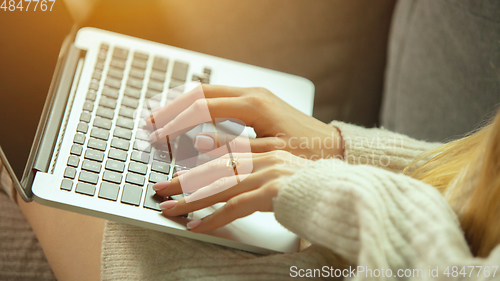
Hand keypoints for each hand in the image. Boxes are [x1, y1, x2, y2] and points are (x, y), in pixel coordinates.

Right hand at [145, 84, 343, 159]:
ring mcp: (254, 95)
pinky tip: (189, 118)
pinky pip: (220, 99)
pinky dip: (198, 107)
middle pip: (200, 93)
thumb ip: (231, 147)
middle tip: (148, 122)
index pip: (202, 107)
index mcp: (253, 104)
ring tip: (161, 118)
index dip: (175, 121)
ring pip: (208, 93)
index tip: (156, 134)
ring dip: (183, 105)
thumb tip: (195, 140)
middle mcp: (251, 94)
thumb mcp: (268, 153)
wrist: (333, 147)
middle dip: (172, 108)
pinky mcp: (256, 103)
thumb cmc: (308, 153)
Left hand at [153, 151, 309, 232]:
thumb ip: (258, 166)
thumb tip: (230, 173)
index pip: (223, 153)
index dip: (195, 163)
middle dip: (183, 181)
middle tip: (160, 189)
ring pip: (219, 186)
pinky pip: (235, 206)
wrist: (345, 187)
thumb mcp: (283, 167)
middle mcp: (264, 157)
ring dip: (190, 200)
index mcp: (266, 148)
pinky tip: (197, 227)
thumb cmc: (315, 181)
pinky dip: (213, 218)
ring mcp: (267, 173)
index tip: (176, 171)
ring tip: (169, 210)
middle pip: (214, 168)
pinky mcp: (272, 192)